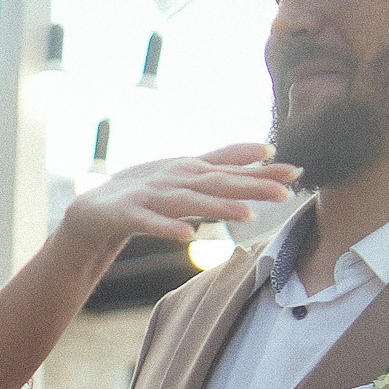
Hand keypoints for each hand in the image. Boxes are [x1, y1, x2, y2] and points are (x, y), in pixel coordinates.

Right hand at [56, 142, 299, 257]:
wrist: (92, 210)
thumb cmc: (146, 192)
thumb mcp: (188, 174)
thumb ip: (224, 161)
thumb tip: (265, 150)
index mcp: (190, 170)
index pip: (232, 170)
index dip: (263, 170)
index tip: (296, 171)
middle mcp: (174, 179)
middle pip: (217, 183)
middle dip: (251, 186)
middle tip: (285, 192)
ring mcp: (151, 196)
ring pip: (188, 202)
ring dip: (216, 206)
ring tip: (245, 214)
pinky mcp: (127, 214)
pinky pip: (149, 223)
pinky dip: (167, 228)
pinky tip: (187, 237)